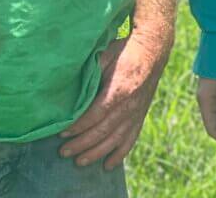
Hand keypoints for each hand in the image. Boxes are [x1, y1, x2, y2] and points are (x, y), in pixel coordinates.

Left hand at [58, 31, 171, 168]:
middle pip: (103, 132)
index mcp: (119, 90)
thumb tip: (69, 88)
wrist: (153, 50)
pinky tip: (107, 165)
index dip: (78, 126)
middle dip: (82, 144)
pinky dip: (119, 154)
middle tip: (63, 152)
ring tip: (79, 162)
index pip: (95, 115)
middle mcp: (129, 106)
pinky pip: (130, 140)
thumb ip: (90, 74)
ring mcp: (136, 113)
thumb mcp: (105, 56)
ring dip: (96, 153)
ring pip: (115, 140)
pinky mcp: (140, 116)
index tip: (62, 133)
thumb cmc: (125, 51)